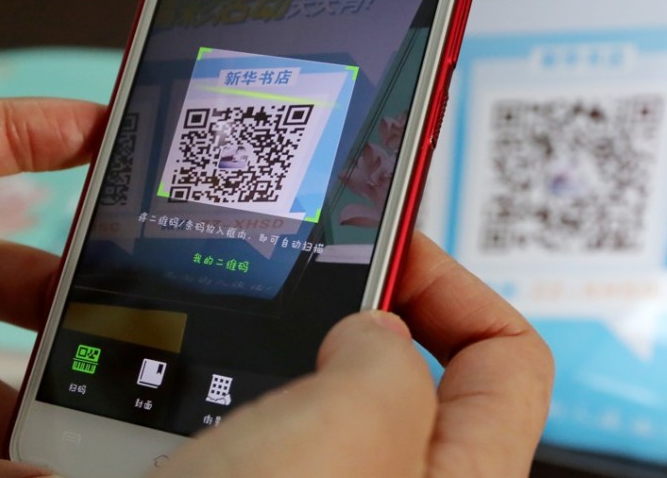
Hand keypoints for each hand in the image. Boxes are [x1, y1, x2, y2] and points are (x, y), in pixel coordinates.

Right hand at [163, 232, 553, 477]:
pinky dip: (205, 390)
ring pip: (305, 394)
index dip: (457, 282)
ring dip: (258, 347)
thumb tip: (373, 329)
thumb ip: (390, 351)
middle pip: (400, 366)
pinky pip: (236, 428)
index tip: (387, 238)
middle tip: (291, 258)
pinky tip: (158, 373)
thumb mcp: (356, 422)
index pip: (508, 358)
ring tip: (208, 314)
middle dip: (347, 303)